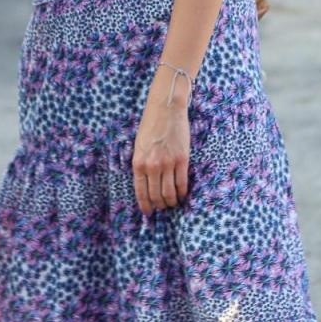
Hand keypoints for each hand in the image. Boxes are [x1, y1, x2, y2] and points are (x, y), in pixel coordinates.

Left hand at [132, 69, 190, 212]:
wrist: (166, 108)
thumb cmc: (150, 125)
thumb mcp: (138, 146)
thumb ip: (141, 164)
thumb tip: (146, 183)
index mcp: (138, 163)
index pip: (141, 192)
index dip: (145, 205)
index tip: (148, 212)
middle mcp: (152, 166)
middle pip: (156, 195)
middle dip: (159, 205)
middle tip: (162, 208)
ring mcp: (167, 163)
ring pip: (169, 192)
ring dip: (171, 202)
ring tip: (172, 203)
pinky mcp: (182, 159)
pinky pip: (182, 183)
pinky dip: (182, 193)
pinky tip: (182, 195)